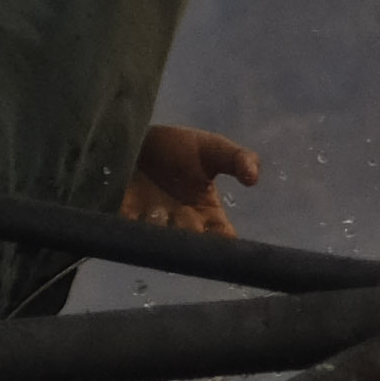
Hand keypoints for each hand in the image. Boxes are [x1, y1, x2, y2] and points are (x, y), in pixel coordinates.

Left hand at [124, 123, 259, 234]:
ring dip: (161, 228)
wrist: (137, 138)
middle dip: (189, 231)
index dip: (223, 242)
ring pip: (160, 238)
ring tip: (159, 209)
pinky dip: (130, 226)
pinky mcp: (125, 217)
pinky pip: (127, 230)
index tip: (222, 236)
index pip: (222, 237)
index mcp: (207, 214)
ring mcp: (152, 224)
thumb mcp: (213, 149)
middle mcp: (181, 226)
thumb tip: (253, 178)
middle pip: (190, 242)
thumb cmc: (179, 148)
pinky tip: (134, 212)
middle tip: (186, 214)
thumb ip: (238, 160)